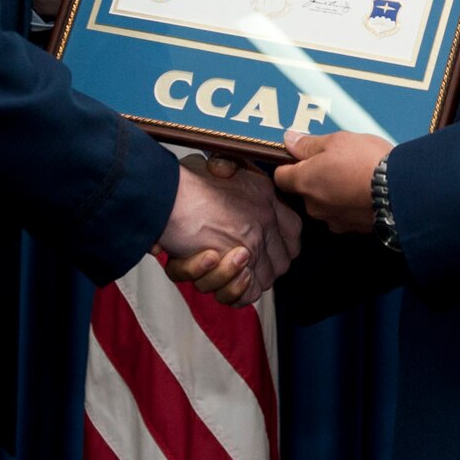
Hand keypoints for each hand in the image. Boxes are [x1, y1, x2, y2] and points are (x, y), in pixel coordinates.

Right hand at [156, 156, 300, 305]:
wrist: (165, 195)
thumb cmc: (183, 181)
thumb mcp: (213, 164)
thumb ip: (226, 168)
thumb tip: (222, 170)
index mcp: (265, 195)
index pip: (293, 230)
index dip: (281, 244)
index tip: (263, 247)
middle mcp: (266, 221)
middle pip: (282, 261)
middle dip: (260, 268)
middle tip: (234, 262)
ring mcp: (254, 244)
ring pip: (265, 280)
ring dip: (240, 280)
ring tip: (216, 262)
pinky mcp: (236, 266)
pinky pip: (247, 294)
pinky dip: (232, 291)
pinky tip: (213, 271)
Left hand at [273, 129, 391, 234]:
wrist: (401, 191)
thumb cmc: (367, 162)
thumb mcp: (337, 141)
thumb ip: (309, 144)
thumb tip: (289, 140)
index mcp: (304, 182)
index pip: (280, 177)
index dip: (290, 165)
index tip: (303, 156)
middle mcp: (313, 206)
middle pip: (305, 191)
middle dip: (317, 178)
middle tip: (339, 162)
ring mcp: (333, 220)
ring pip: (325, 204)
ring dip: (335, 193)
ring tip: (356, 177)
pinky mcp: (352, 230)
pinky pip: (344, 214)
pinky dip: (350, 205)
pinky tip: (365, 192)